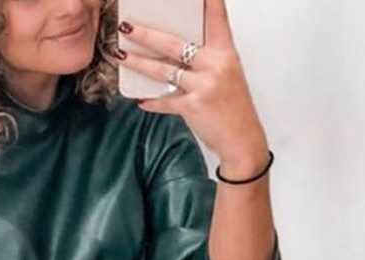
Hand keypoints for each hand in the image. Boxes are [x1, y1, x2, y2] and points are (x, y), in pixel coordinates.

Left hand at [115, 0, 269, 176]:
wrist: (243, 141)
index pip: (217, 19)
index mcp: (226, 53)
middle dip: (147, 34)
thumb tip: (174, 50)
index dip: (210, 2)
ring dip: (139, 63)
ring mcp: (205, 86)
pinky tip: (141, 100)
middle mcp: (216, 65)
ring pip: (163, 70)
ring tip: (122, 56)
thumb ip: (206, 59)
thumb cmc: (233, 107)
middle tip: (127, 26)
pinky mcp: (193, 106)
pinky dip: (152, 102)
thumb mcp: (226, 75)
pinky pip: (165, 100)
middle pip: (175, 44)